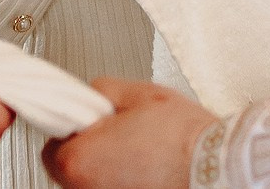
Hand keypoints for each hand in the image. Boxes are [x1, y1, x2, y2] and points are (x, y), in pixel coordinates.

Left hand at [43, 79, 215, 188]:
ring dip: (110, 167)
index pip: (53, 146)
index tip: (90, 122)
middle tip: (121, 133)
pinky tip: (149, 168)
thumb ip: (102, 90)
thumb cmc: (182, 138)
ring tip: (141, 151)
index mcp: (79, 160)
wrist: (216, 167)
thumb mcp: (138, 93)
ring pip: (95, 181)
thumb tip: (92, 95)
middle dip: (93, 148)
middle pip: (74, 167)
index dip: (74, 128)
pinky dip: (127, 181)